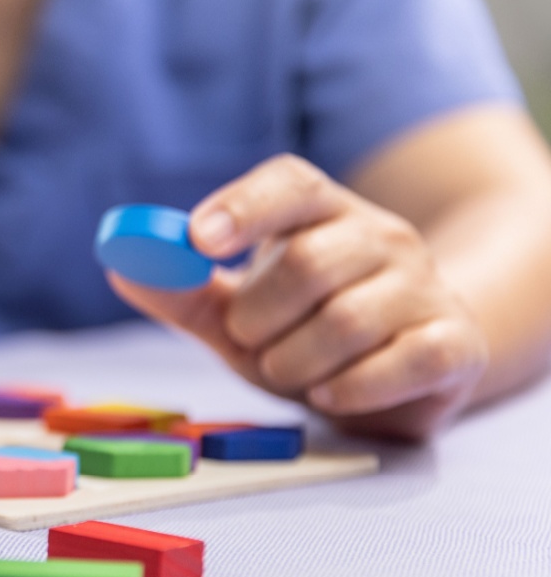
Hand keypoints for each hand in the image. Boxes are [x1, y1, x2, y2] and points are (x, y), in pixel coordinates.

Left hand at [110, 155, 487, 439]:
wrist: (402, 374)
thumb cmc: (306, 333)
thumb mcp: (238, 314)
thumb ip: (184, 292)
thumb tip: (121, 265)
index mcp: (324, 213)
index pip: (291, 184)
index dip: (244, 207)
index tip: (199, 240)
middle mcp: (383, 237)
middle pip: (308, 261)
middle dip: (259, 317)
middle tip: (248, 339)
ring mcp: (426, 287)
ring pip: (347, 320)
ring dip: (295, 362)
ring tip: (289, 369)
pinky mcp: (455, 343)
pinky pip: (402, 362)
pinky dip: (351, 388)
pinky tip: (331, 392)